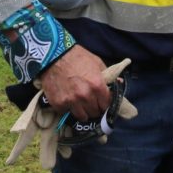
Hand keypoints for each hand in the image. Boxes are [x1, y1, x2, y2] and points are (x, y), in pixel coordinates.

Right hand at [7, 58, 137, 168]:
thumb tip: (119, 83)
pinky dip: (68, 109)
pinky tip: (68, 100)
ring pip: (82, 116)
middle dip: (95, 108)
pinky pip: (66, 113)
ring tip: (81, 105)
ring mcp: (71, 102)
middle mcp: (85, 96)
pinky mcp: (58, 104)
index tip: (103, 102)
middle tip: (92, 104)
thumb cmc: (77, 57)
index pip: (107, 104)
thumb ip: (108, 76)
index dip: (106, 103)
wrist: (54, 56)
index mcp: (97, 86)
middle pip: (95, 112)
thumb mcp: (97, 63)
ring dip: (83, 112)